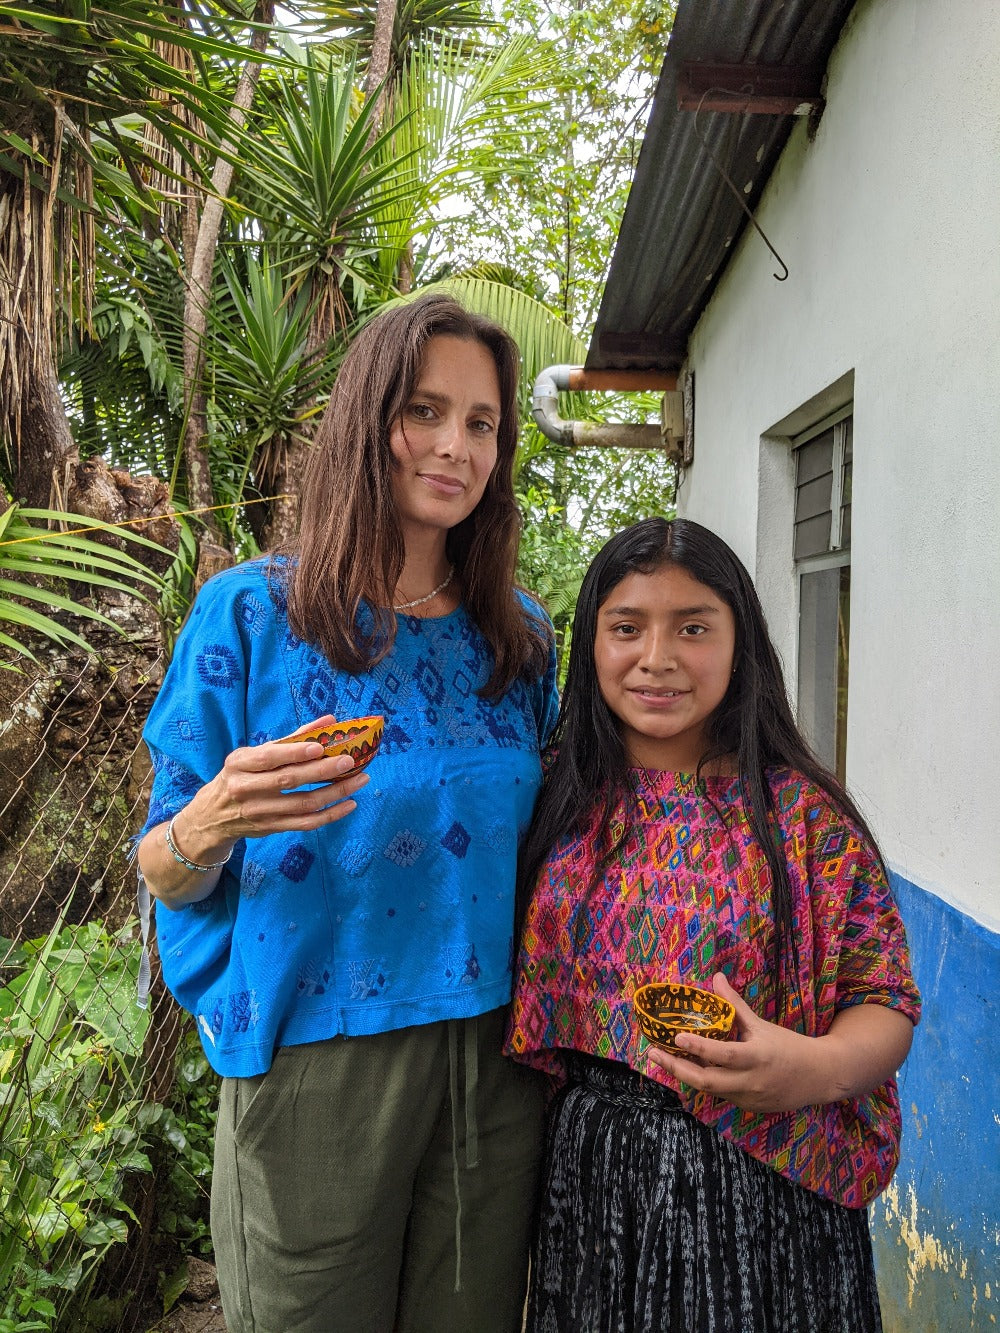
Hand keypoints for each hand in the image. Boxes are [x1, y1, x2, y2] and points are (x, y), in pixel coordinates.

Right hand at [141, 716, 371, 907]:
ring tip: (360, 780)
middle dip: (322, 770)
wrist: (212, 816)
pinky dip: (330, 815)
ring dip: (335, 792)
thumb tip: (329, 721)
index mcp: (239, 764)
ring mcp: (259, 812)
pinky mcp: (271, 829)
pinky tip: (350, 803)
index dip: (294, 752)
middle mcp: (245, 789)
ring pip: (302, 804)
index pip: (268, 757)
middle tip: (349, 761)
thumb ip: (291, 738)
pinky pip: (305, 824)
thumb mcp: (253, 754)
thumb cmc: (240, 776)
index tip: (319, 746)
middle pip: (288, 780)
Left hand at [646, 972, 832, 1113]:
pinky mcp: (747, 1107)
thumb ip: (735, 1005)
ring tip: (662, 1059)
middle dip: (676, 1068)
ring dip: (684, 1075)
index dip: (698, 1048)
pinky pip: (720, 1095)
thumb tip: (716, 978)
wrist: (818, 1078)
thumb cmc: (789, 1046)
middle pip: (706, 1081)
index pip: (723, 1055)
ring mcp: (747, 1098)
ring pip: (709, 1090)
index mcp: (756, 1056)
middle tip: (653, 1054)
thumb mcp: (762, 1025)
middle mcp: (750, 1081)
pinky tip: (686, 1070)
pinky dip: (702, 1083)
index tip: (676, 1037)